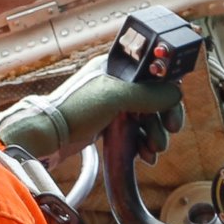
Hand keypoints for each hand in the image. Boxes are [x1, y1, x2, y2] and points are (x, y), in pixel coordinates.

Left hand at [0, 62, 186, 163]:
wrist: (47, 135)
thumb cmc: (75, 109)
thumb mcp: (116, 96)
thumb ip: (148, 94)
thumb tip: (175, 94)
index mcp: (116, 67)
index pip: (153, 71)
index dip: (166, 87)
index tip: (174, 104)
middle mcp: (115, 83)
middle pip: (153, 96)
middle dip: (164, 115)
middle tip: (171, 129)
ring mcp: (112, 104)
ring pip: (146, 117)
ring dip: (155, 133)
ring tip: (153, 149)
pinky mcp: (107, 124)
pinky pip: (134, 131)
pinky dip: (142, 142)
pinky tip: (145, 156)